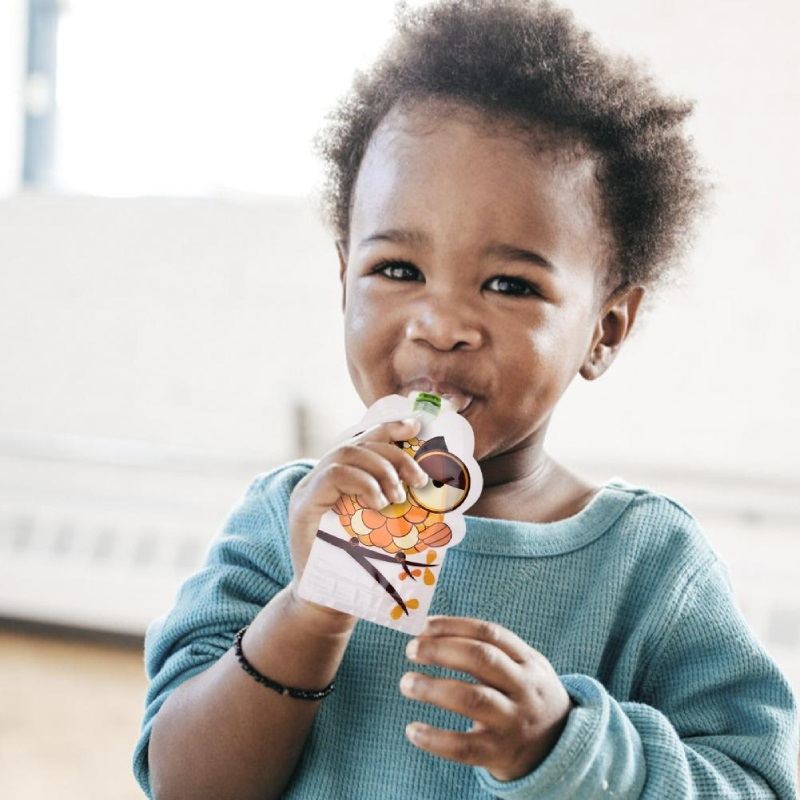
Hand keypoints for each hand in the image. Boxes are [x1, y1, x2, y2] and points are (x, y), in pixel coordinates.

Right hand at [286, 415, 427, 621]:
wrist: (328, 605)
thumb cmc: (360, 569)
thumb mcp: (384, 528)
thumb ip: (396, 503)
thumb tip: (435, 487)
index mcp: (339, 478)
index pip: (361, 440)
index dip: (389, 428)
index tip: (416, 427)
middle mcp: (320, 477)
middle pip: (357, 442)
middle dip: (394, 453)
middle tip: (420, 478)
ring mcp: (308, 489)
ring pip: (345, 453)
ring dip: (381, 468)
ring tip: (400, 495)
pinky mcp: (303, 505)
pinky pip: (333, 475)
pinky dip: (363, 483)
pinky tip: (380, 503)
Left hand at [399, 615, 574, 781]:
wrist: (559, 747)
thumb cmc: (526, 695)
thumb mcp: (523, 666)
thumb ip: (487, 648)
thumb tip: (429, 629)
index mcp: (528, 661)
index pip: (490, 633)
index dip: (454, 626)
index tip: (424, 626)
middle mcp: (523, 688)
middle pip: (482, 660)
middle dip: (441, 650)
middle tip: (411, 649)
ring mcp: (513, 721)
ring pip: (472, 699)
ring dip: (433, 688)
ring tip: (406, 682)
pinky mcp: (499, 753)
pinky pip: (464, 747)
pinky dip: (435, 739)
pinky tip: (413, 730)